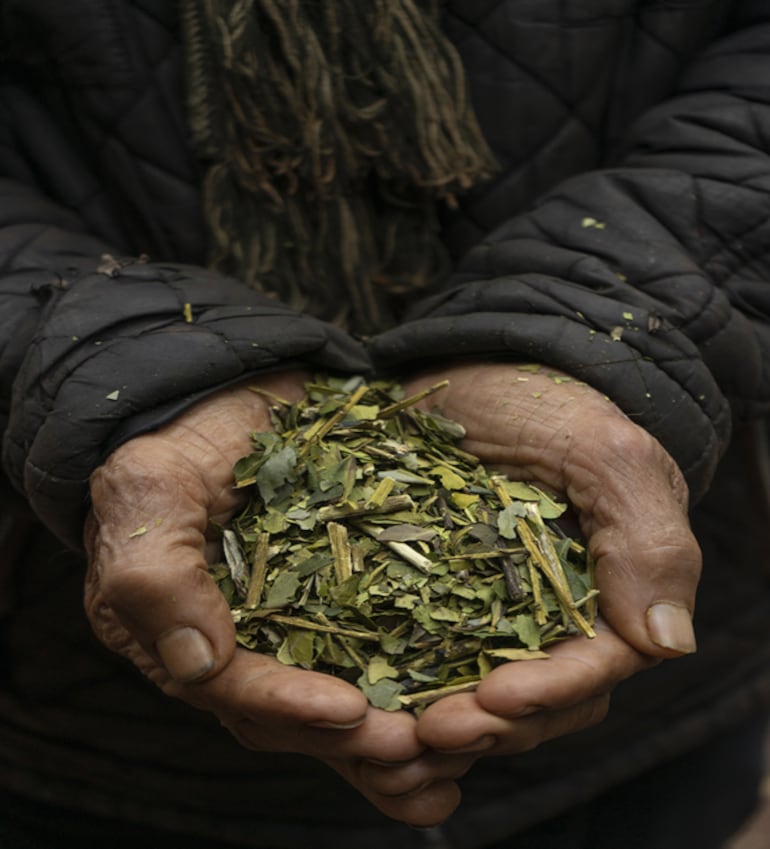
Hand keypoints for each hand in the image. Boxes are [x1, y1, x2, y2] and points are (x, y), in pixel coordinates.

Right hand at [83, 371, 467, 825]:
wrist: (235, 397)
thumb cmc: (185, 437)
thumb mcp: (152, 487)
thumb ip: (155, 571)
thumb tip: (198, 664)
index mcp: (173, 632)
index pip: (230, 689)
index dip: (287, 707)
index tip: (350, 712)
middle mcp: (232, 645)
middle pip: (291, 717)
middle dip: (353, 740)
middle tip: (419, 749)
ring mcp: (286, 629)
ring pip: (335, 704)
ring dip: (389, 737)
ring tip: (451, 753)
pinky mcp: (336, 605)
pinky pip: (372, 656)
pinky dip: (409, 687)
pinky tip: (458, 706)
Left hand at [402, 361, 699, 751]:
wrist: (477, 365)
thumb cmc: (547, 397)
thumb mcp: (601, 450)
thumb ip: (645, 538)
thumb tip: (668, 644)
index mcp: (612, 585)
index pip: (596, 664)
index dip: (550, 692)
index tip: (494, 701)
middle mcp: (558, 611)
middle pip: (539, 700)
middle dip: (490, 726)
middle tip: (427, 735)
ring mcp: (494, 608)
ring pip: (485, 693)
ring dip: (446, 725)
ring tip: (392, 741)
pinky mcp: (438, 596)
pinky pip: (428, 657)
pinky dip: (408, 691)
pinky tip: (370, 707)